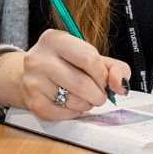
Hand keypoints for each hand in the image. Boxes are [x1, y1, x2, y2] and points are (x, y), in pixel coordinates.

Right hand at [0, 29, 129, 120]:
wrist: (32, 75)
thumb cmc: (66, 64)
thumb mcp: (91, 57)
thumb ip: (115, 68)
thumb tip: (120, 86)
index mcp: (55, 39)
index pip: (89, 59)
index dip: (102, 74)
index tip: (102, 79)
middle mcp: (39, 58)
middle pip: (82, 83)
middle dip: (98, 94)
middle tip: (97, 94)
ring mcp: (33, 81)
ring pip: (74, 101)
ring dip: (86, 104)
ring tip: (81, 97)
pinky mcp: (32, 101)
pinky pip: (63, 114)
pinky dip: (73, 113)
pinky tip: (68, 103)